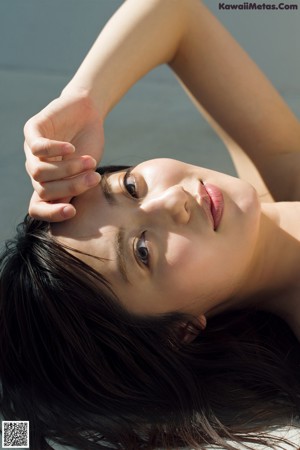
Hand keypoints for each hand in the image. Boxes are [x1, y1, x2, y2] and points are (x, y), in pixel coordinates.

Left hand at [24, 92, 102, 221]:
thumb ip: (74, 188)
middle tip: (94, 176)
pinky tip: (71, 148)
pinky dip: (55, 150)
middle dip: (71, 186)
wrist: (89, 112)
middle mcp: (36, 170)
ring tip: (89, 161)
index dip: (51, 214)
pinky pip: (37, 148)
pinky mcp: (32, 130)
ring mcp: (31, 151)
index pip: (37, 207)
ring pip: (39, 172)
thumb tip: (64, 205)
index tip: (72, 211)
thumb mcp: (85, 171)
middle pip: (43, 190)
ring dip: (67, 169)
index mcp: (47, 184)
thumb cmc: (88, 144)